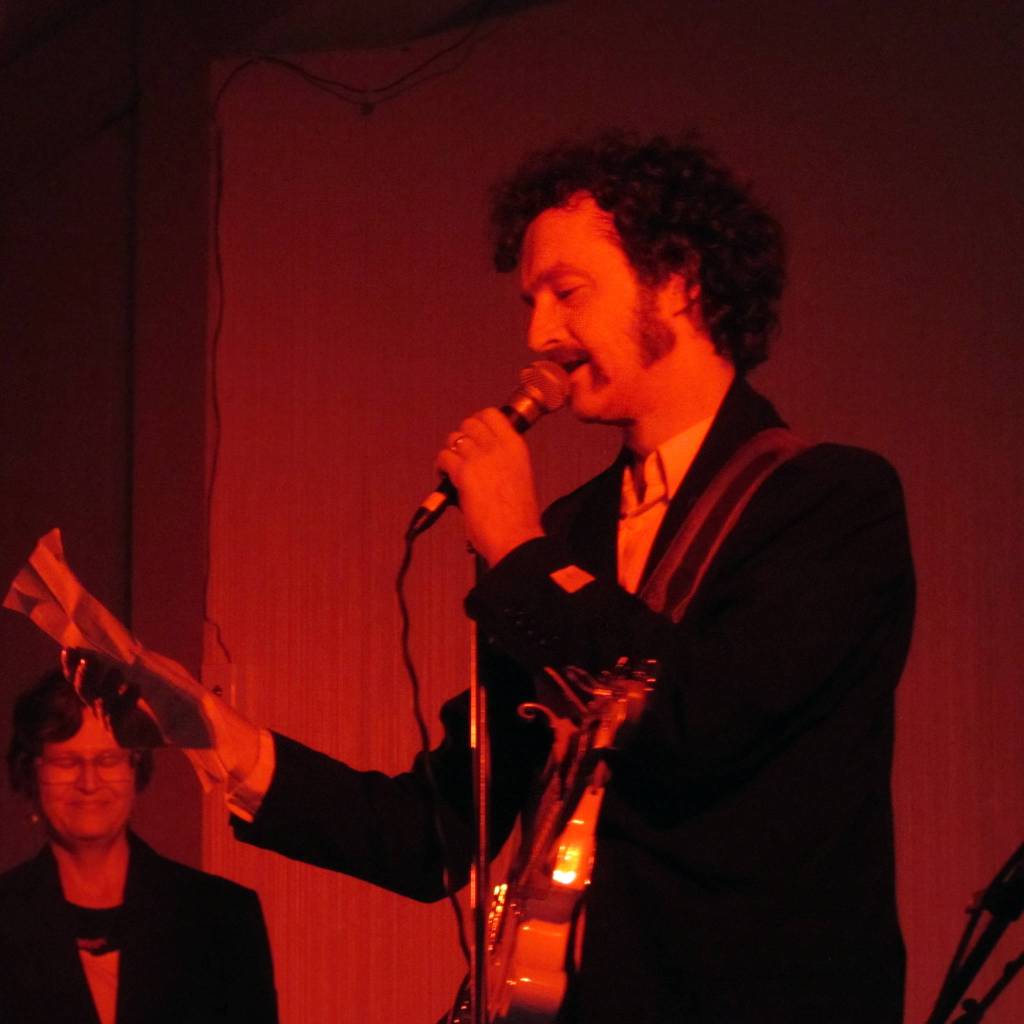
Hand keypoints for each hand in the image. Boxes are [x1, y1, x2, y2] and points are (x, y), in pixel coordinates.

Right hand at [61, 648, 164, 747]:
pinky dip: (125, 701)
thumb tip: (124, 640)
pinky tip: (135, 688)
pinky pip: (118, 719)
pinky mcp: (122, 736)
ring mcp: (109, 723)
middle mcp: (100, 707)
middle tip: (89, 660)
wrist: (177, 727)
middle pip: (84, 691)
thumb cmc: (160, 698)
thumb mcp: (146, 675)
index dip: (71, 666)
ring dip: (107, 686)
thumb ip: (134, 662)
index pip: (79, 679)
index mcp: (101, 692)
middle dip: (84, 675)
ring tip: (117, 671)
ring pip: (101, 704)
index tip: (69, 649)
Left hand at [435, 407, 543, 565]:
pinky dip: (440, 467)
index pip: (491, 414)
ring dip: (449, 452)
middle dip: (461, 438)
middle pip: (468, 423)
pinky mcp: (464, 472)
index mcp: (516, 447)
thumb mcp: (518, 477)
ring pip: (454, 438)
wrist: (516, 538)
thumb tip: (480, 456)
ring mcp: (481, 458)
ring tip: (451, 468)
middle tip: (460, 454)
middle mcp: (499, 447)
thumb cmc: (518, 518)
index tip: (472, 435)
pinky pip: (443, 457)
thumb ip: (501, 461)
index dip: (476, 423)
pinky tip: (445, 478)